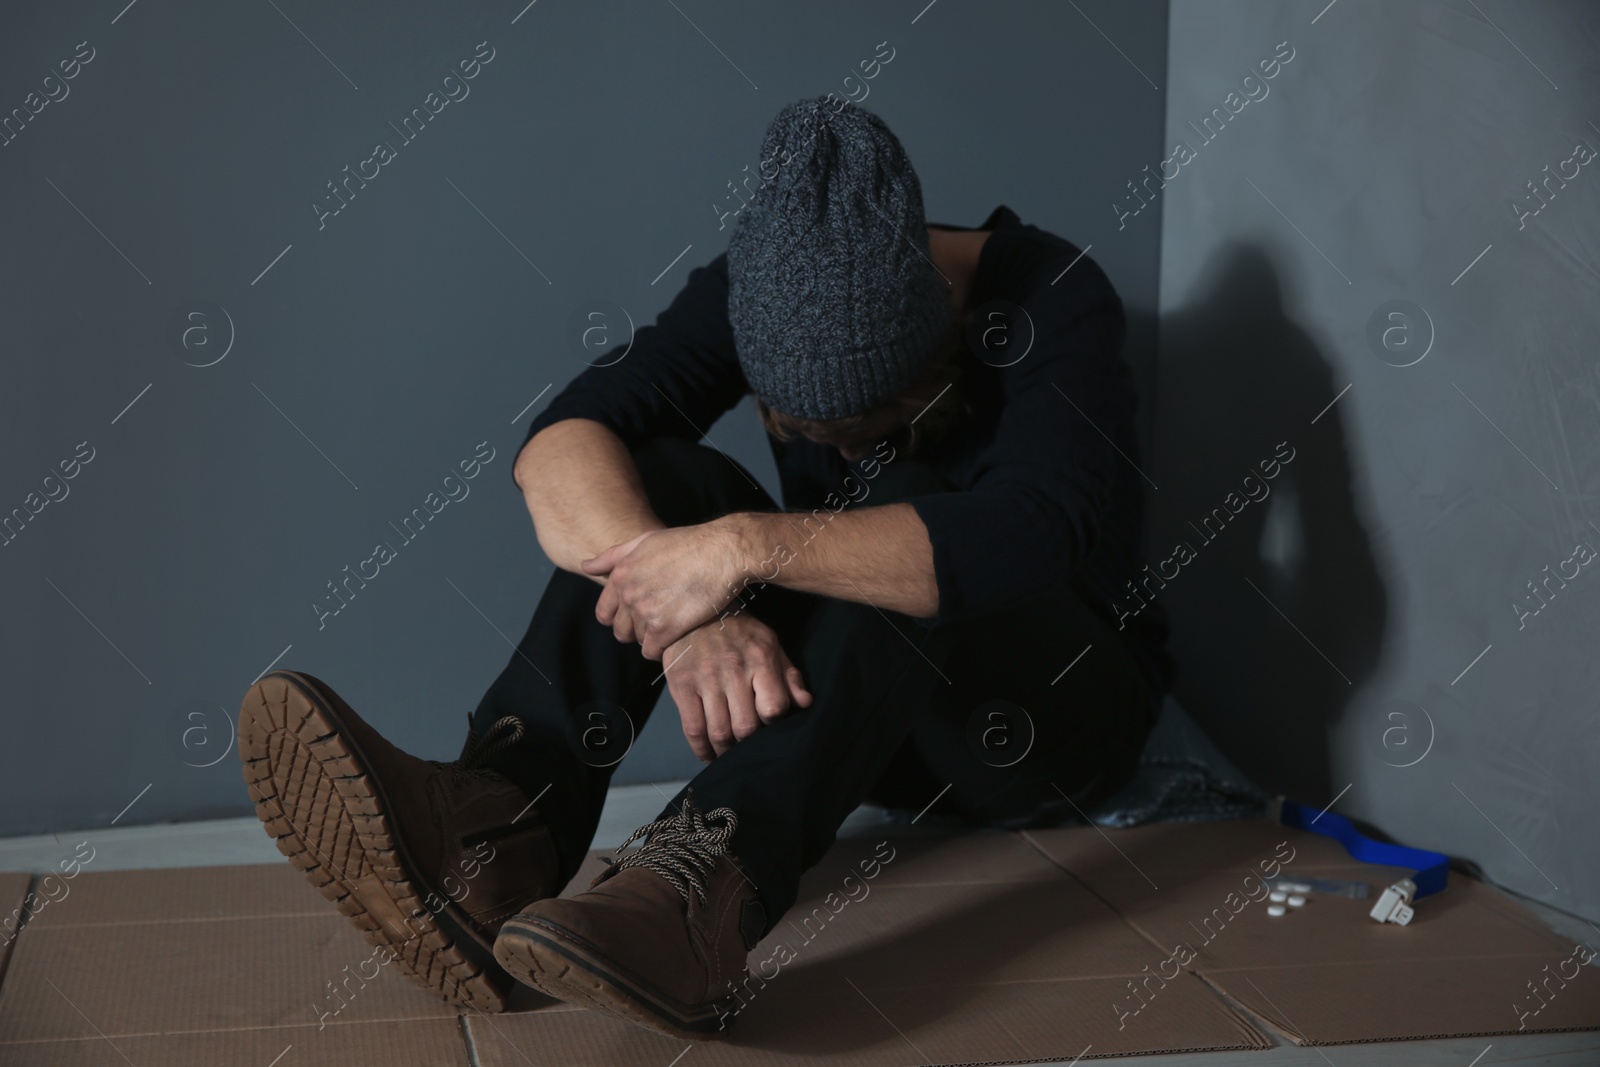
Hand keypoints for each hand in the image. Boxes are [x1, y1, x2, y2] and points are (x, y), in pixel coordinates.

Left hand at [584, 519, 748, 658]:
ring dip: (654, 637)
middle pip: (621, 630)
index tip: (639, 615)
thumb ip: (613, 556)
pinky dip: (663, 648)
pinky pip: (653, 651)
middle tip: (660, 621)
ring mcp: (645, 613)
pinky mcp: (665, 628)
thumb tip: (585, 566)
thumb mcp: (646, 541)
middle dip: (636, 629)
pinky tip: (678, 635)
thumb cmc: (688, 543)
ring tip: (674, 623)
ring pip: (638, 641)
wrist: (722, 552)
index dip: (620, 617)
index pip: (604, 612)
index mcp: (621, 575)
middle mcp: (628, 595)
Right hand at [661, 613, 811, 760]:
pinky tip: (708, 754)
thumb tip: (805, 703)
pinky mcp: (682, 685)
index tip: (769, 727)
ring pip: (719, 732)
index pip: (773, 707)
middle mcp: (733, 669)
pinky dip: (701, 749)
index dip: (774, 723)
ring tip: (729, 755)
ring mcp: (705, 678)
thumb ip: (789, 676)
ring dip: (726, 752)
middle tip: (748, 747)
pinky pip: (693, 728)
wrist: (694, 609)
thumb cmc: (738, 630)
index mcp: (760, 658)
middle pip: (746, 726)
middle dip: (749, 744)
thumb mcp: (769, 644)